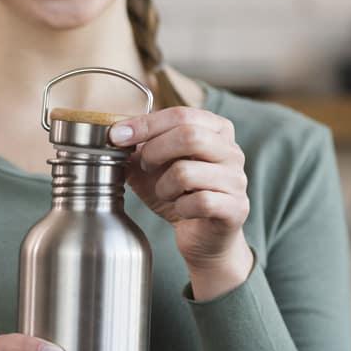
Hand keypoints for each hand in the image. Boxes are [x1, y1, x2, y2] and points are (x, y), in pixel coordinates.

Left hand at [109, 107, 253, 298]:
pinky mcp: (236, 208)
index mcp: (216, 130)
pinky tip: (180, 210)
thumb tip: (113, 136)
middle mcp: (232, 151)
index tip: (117, 136)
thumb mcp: (151, 169)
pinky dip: (180, 207)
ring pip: (188, 172)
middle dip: (154, 152)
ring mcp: (237, 179)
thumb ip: (135, 149)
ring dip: (164, 186)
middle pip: (189, 136)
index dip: (145, 124)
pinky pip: (200, 202)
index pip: (180, 114)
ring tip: (165, 193)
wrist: (202, 236)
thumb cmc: (179, 195)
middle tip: (144, 167)